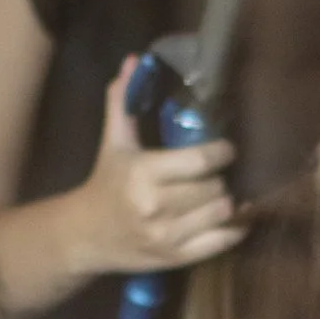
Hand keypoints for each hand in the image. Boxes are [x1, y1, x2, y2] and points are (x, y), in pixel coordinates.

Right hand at [74, 58, 244, 277]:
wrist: (85, 236)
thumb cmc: (105, 184)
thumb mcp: (114, 143)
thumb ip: (124, 102)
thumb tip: (132, 61)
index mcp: (144, 173)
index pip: (202, 160)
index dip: (222, 151)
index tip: (224, 149)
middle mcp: (157, 206)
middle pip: (215, 186)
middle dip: (218, 178)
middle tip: (212, 175)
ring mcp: (168, 236)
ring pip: (221, 212)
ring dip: (225, 202)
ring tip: (217, 194)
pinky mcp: (176, 258)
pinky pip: (221, 243)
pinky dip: (233, 230)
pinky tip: (232, 219)